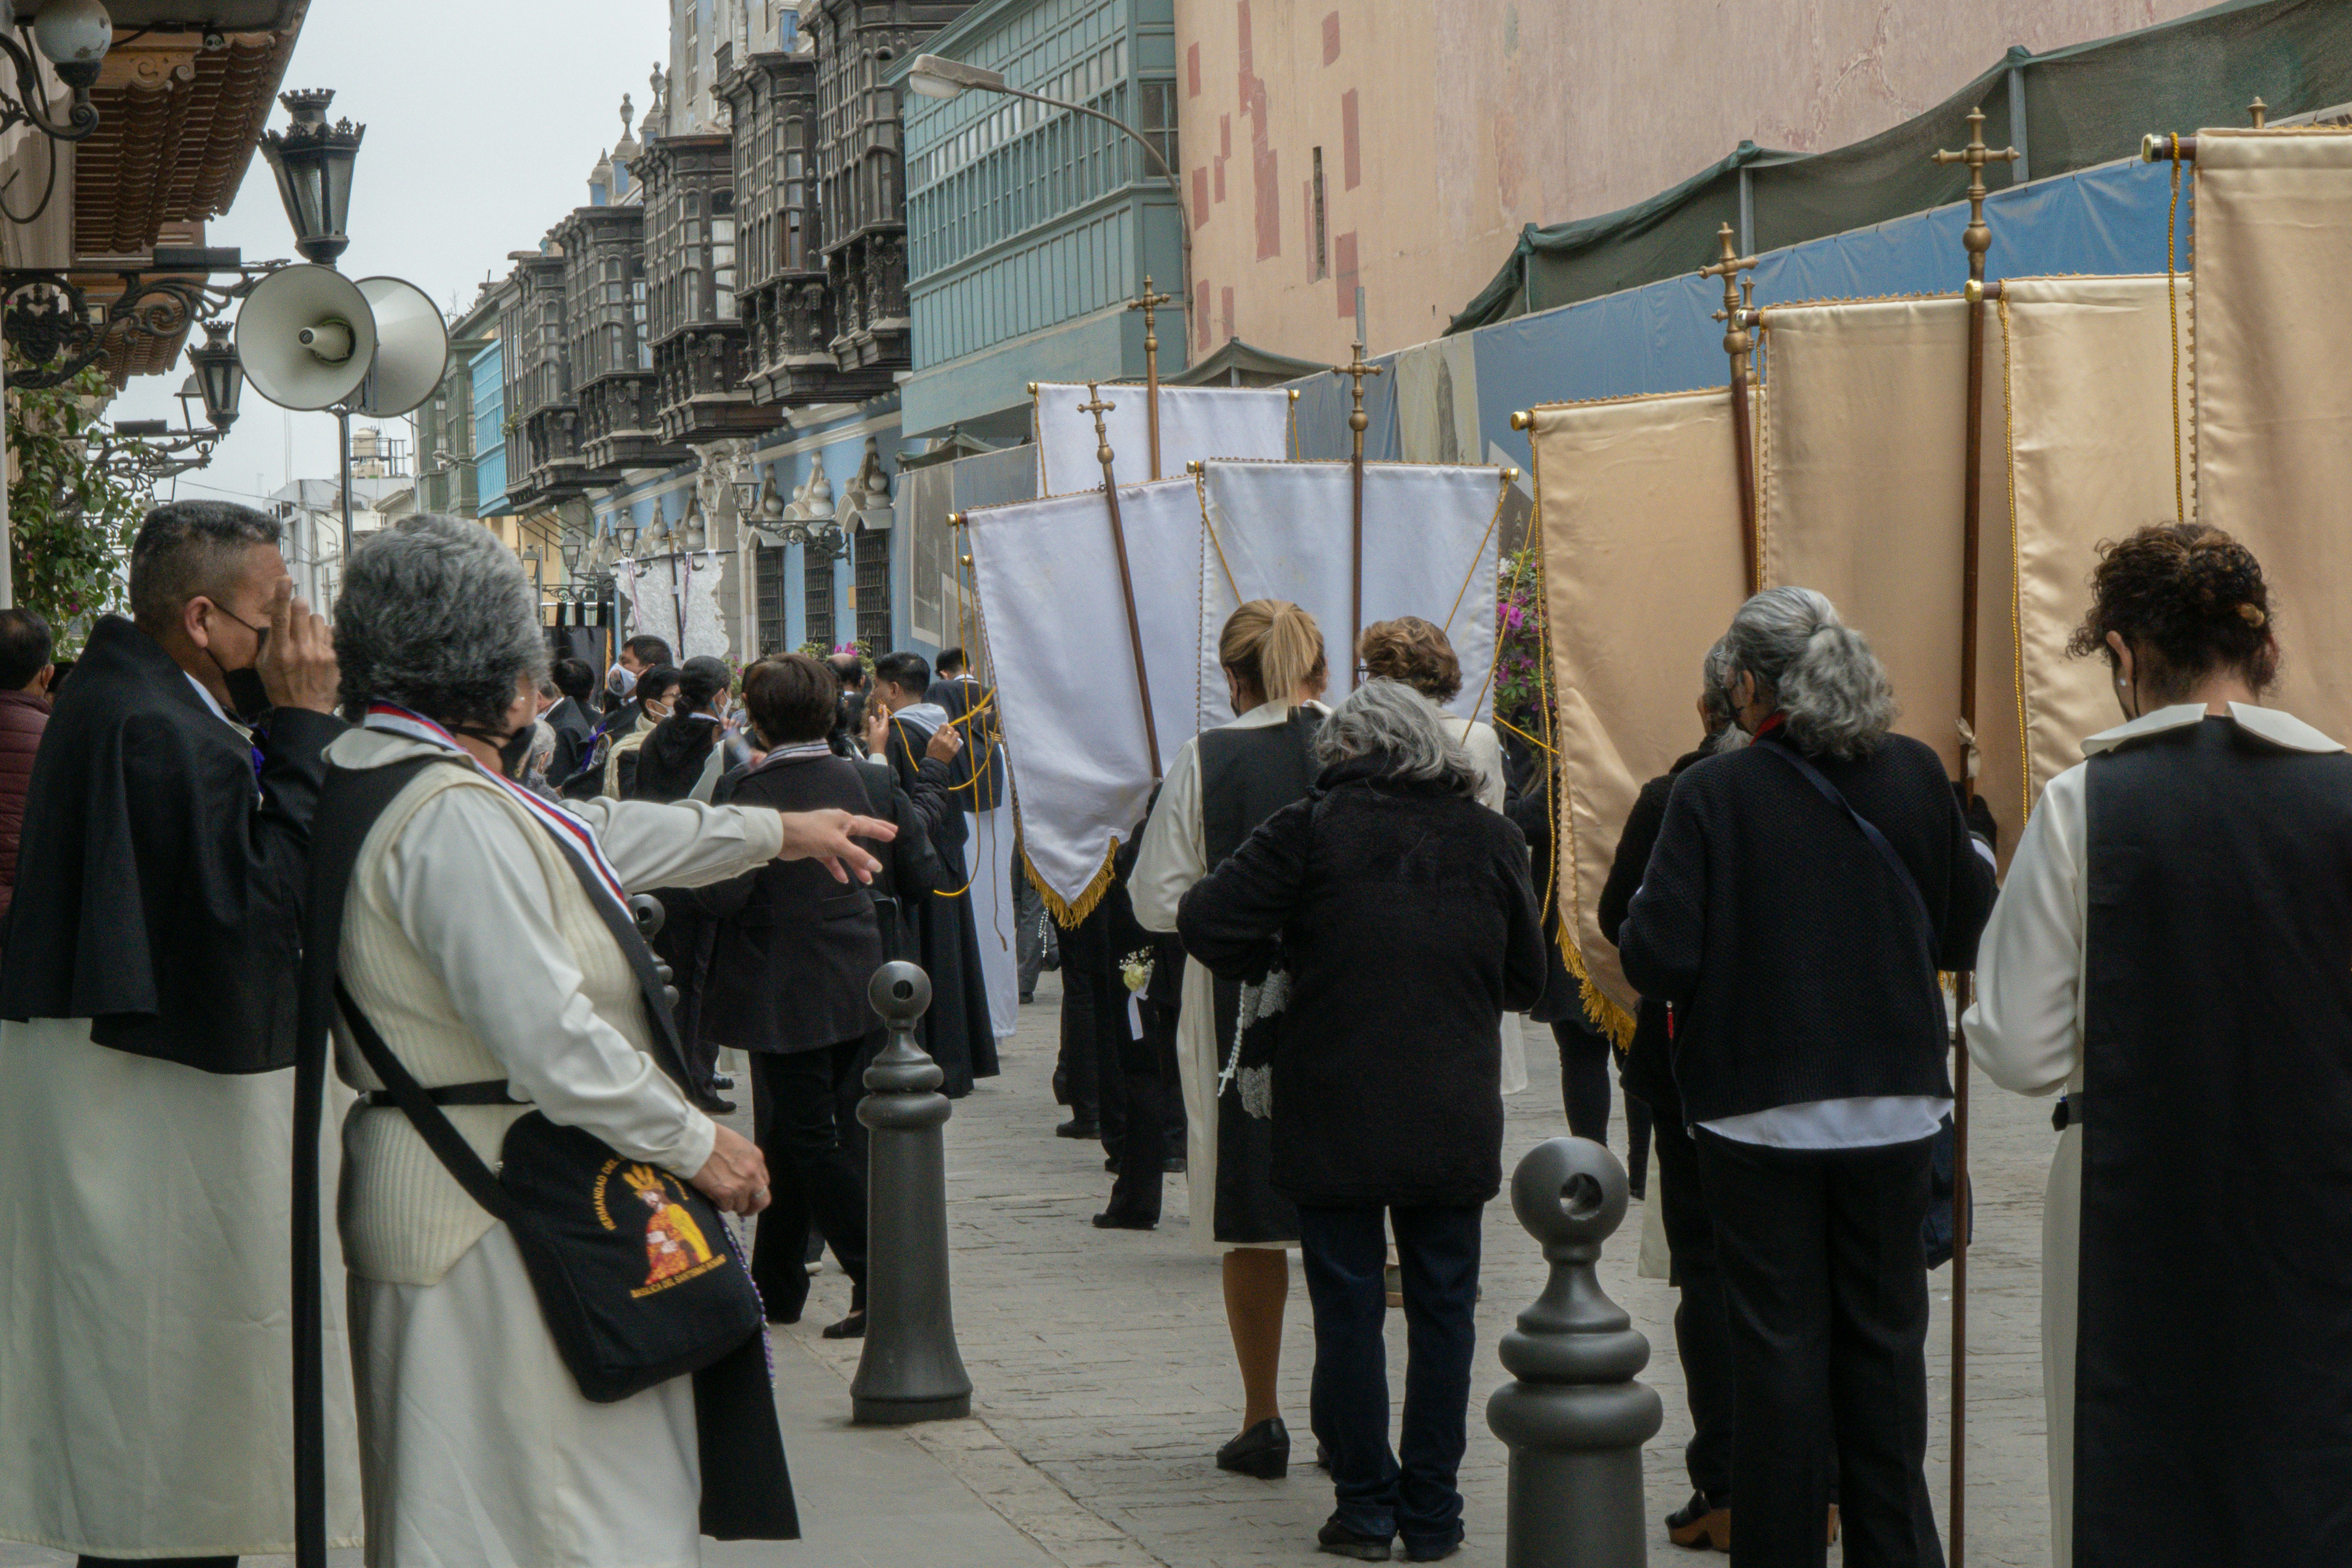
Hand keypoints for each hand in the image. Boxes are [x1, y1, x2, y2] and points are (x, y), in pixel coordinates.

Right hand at [256, 577, 338, 713]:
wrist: (305, 711)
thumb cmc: (280, 688)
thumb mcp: (264, 666)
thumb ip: (269, 642)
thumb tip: (275, 620)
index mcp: (280, 651)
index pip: (280, 617)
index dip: (281, 595)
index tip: (285, 578)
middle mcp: (300, 649)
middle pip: (302, 611)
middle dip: (298, 606)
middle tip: (296, 612)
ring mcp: (320, 653)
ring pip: (318, 619)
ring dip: (312, 622)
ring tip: (308, 637)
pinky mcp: (334, 657)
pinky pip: (331, 633)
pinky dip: (324, 635)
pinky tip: (319, 646)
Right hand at [689, 1124, 770, 1215]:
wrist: (696, 1141)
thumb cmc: (712, 1138)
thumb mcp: (739, 1145)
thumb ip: (746, 1161)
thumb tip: (744, 1175)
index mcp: (757, 1159)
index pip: (764, 1183)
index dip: (756, 1191)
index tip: (749, 1195)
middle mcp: (752, 1174)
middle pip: (761, 1200)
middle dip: (753, 1207)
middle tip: (743, 1210)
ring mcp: (740, 1185)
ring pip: (741, 1206)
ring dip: (732, 1204)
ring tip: (721, 1198)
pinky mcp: (725, 1194)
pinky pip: (726, 1207)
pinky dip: (720, 1205)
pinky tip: (714, 1198)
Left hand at [776, 806, 895, 882]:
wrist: (781, 836)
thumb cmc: (811, 834)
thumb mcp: (837, 844)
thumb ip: (857, 856)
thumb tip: (877, 867)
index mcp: (844, 820)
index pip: (867, 825)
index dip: (880, 830)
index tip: (893, 833)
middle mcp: (837, 827)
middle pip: (860, 833)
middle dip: (874, 837)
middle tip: (890, 836)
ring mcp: (827, 837)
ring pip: (846, 851)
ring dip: (856, 865)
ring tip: (868, 879)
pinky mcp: (817, 848)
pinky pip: (831, 859)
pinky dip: (837, 868)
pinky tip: (843, 879)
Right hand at [861, 704, 888, 756]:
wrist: (876, 751)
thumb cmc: (876, 741)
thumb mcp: (874, 731)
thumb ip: (873, 723)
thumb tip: (872, 716)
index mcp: (884, 727)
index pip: (885, 717)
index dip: (884, 711)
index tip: (883, 705)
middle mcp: (884, 728)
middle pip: (883, 719)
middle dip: (882, 712)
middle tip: (880, 705)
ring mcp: (881, 732)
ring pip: (880, 722)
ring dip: (879, 717)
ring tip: (877, 711)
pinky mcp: (878, 734)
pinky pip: (878, 726)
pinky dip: (876, 722)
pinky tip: (874, 721)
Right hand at [925, 722, 964, 763]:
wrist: (935, 764)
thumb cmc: (931, 752)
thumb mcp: (930, 742)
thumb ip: (936, 735)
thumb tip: (942, 729)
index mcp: (938, 738)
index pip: (944, 726)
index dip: (944, 725)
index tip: (944, 727)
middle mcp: (945, 740)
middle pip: (951, 729)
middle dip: (950, 729)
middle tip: (948, 733)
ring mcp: (951, 745)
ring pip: (957, 734)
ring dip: (954, 735)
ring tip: (952, 738)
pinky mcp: (955, 750)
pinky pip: (959, 742)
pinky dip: (956, 741)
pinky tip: (953, 743)